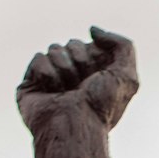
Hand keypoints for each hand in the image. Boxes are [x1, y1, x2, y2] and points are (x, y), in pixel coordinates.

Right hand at [18, 28, 136, 157]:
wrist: (75, 127)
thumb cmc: (101, 108)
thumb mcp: (128, 77)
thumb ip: (123, 45)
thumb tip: (92, 30)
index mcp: (94, 77)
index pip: (89, 45)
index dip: (94, 57)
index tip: (97, 78)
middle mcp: (72, 78)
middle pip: (72, 43)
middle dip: (80, 61)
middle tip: (81, 87)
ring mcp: (50, 81)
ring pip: (54, 48)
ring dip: (65, 69)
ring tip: (67, 92)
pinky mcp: (30, 84)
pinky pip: (38, 58)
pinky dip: (48, 74)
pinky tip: (51, 93)